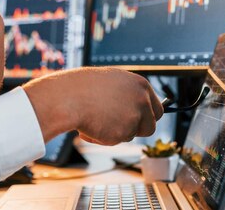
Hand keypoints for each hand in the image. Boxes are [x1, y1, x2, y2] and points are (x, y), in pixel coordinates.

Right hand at [23, 68, 163, 144]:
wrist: (68, 97)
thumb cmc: (82, 88)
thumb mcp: (111, 83)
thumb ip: (126, 94)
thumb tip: (134, 108)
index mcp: (140, 85)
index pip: (156, 108)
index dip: (147, 117)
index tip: (140, 122)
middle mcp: (142, 100)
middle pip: (150, 126)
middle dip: (137, 130)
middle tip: (118, 127)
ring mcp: (134, 116)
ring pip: (131, 135)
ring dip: (116, 133)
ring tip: (96, 121)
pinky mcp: (123, 132)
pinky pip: (115, 141)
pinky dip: (104, 138)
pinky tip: (91, 127)